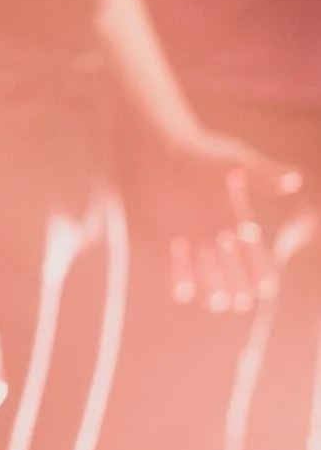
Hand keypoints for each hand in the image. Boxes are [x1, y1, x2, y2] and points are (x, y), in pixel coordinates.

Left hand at [139, 129, 304, 315]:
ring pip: (205, 273)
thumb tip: (294, 180)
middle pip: (231, 269)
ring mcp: (189, 237)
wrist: (154, 147)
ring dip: (211, 287)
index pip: (254, 253)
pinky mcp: (162, 236)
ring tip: (218, 301)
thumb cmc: (198, 151)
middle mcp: (214, 233)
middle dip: (237, 286)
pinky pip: (172, 265)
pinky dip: (177, 275)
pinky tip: (183, 288)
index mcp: (235, 220)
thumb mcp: (233, 160)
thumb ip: (262, 173)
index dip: (260, 270)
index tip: (266, 287)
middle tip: (242, 301)